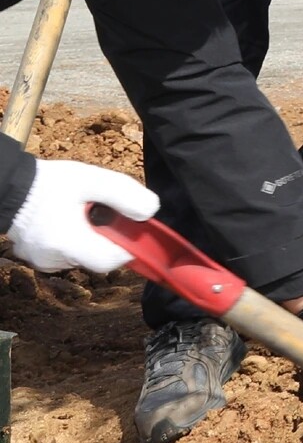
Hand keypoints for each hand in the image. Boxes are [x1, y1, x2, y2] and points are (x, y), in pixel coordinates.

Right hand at [7, 160, 158, 272]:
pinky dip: (72, 242)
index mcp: (66, 242)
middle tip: (102, 215)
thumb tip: (149, 213)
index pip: (108, 262)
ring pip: (80, 258)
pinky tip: (66, 222)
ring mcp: (41, 261)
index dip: (125, 249)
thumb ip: (125, 195)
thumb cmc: (50, 183)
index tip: (130, 232)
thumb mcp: (93, 180)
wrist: (11, 186)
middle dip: (106, 240)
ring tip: (80, 215)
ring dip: (88, 241)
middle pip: (95, 260)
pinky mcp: (34, 258)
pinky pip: (64, 255)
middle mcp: (52, 259)